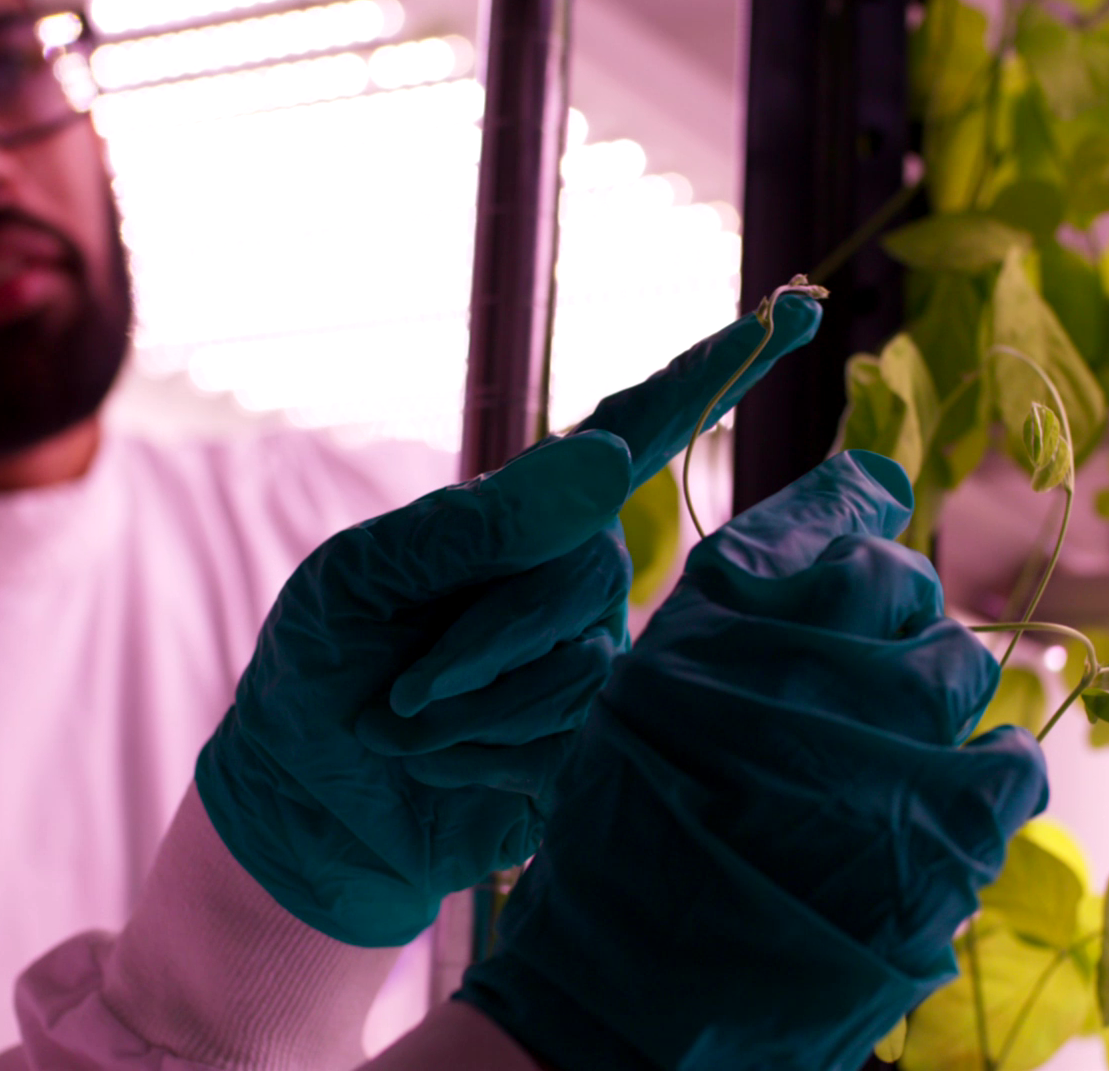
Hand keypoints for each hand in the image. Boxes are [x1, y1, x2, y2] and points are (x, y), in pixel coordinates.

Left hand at [194, 296, 824, 946]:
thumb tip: (612, 461)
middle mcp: (587, 579)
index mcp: (533, 512)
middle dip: (475, 650)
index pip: (638, 427)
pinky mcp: (602, 752)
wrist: (308, 801)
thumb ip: (480, 525)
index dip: (715, 372)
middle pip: (587, 577)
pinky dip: (485, 767)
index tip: (800, 306)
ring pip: (585, 677)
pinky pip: (577, 751)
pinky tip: (444, 774)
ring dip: (469, 719)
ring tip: (406, 732)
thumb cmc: (326, 664)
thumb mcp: (364, 579)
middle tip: (395, 697)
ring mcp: (604, 665)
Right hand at [457, 450, 1049, 1070]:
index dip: (859, 502)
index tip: (878, 498)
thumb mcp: (644, 704)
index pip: (824, 514)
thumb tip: (852, 510)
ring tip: (888, 764)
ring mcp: (870, 744)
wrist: (629, 1007)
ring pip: (959, 666)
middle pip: (902, 583)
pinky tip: (953, 799)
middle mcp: (791, 662)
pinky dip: (993, 771)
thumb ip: (735, 618)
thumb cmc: (626, 855)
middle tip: (864, 687)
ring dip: (934, 706)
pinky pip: (1012, 759)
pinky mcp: (937, 833)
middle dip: (895, 624)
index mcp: (708, 624)